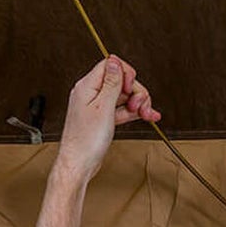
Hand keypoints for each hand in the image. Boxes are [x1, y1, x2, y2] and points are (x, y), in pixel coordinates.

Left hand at [54, 56, 160, 183]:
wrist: (79, 164)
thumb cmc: (86, 141)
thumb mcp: (103, 108)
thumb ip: (111, 83)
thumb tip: (114, 61)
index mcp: (87, 86)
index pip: (110, 65)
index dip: (125, 74)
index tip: (131, 88)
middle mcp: (90, 93)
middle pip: (120, 80)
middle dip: (135, 91)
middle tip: (139, 106)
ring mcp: (96, 106)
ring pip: (123, 95)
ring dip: (138, 103)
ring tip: (145, 114)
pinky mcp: (102, 118)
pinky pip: (121, 108)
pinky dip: (134, 112)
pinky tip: (146, 116)